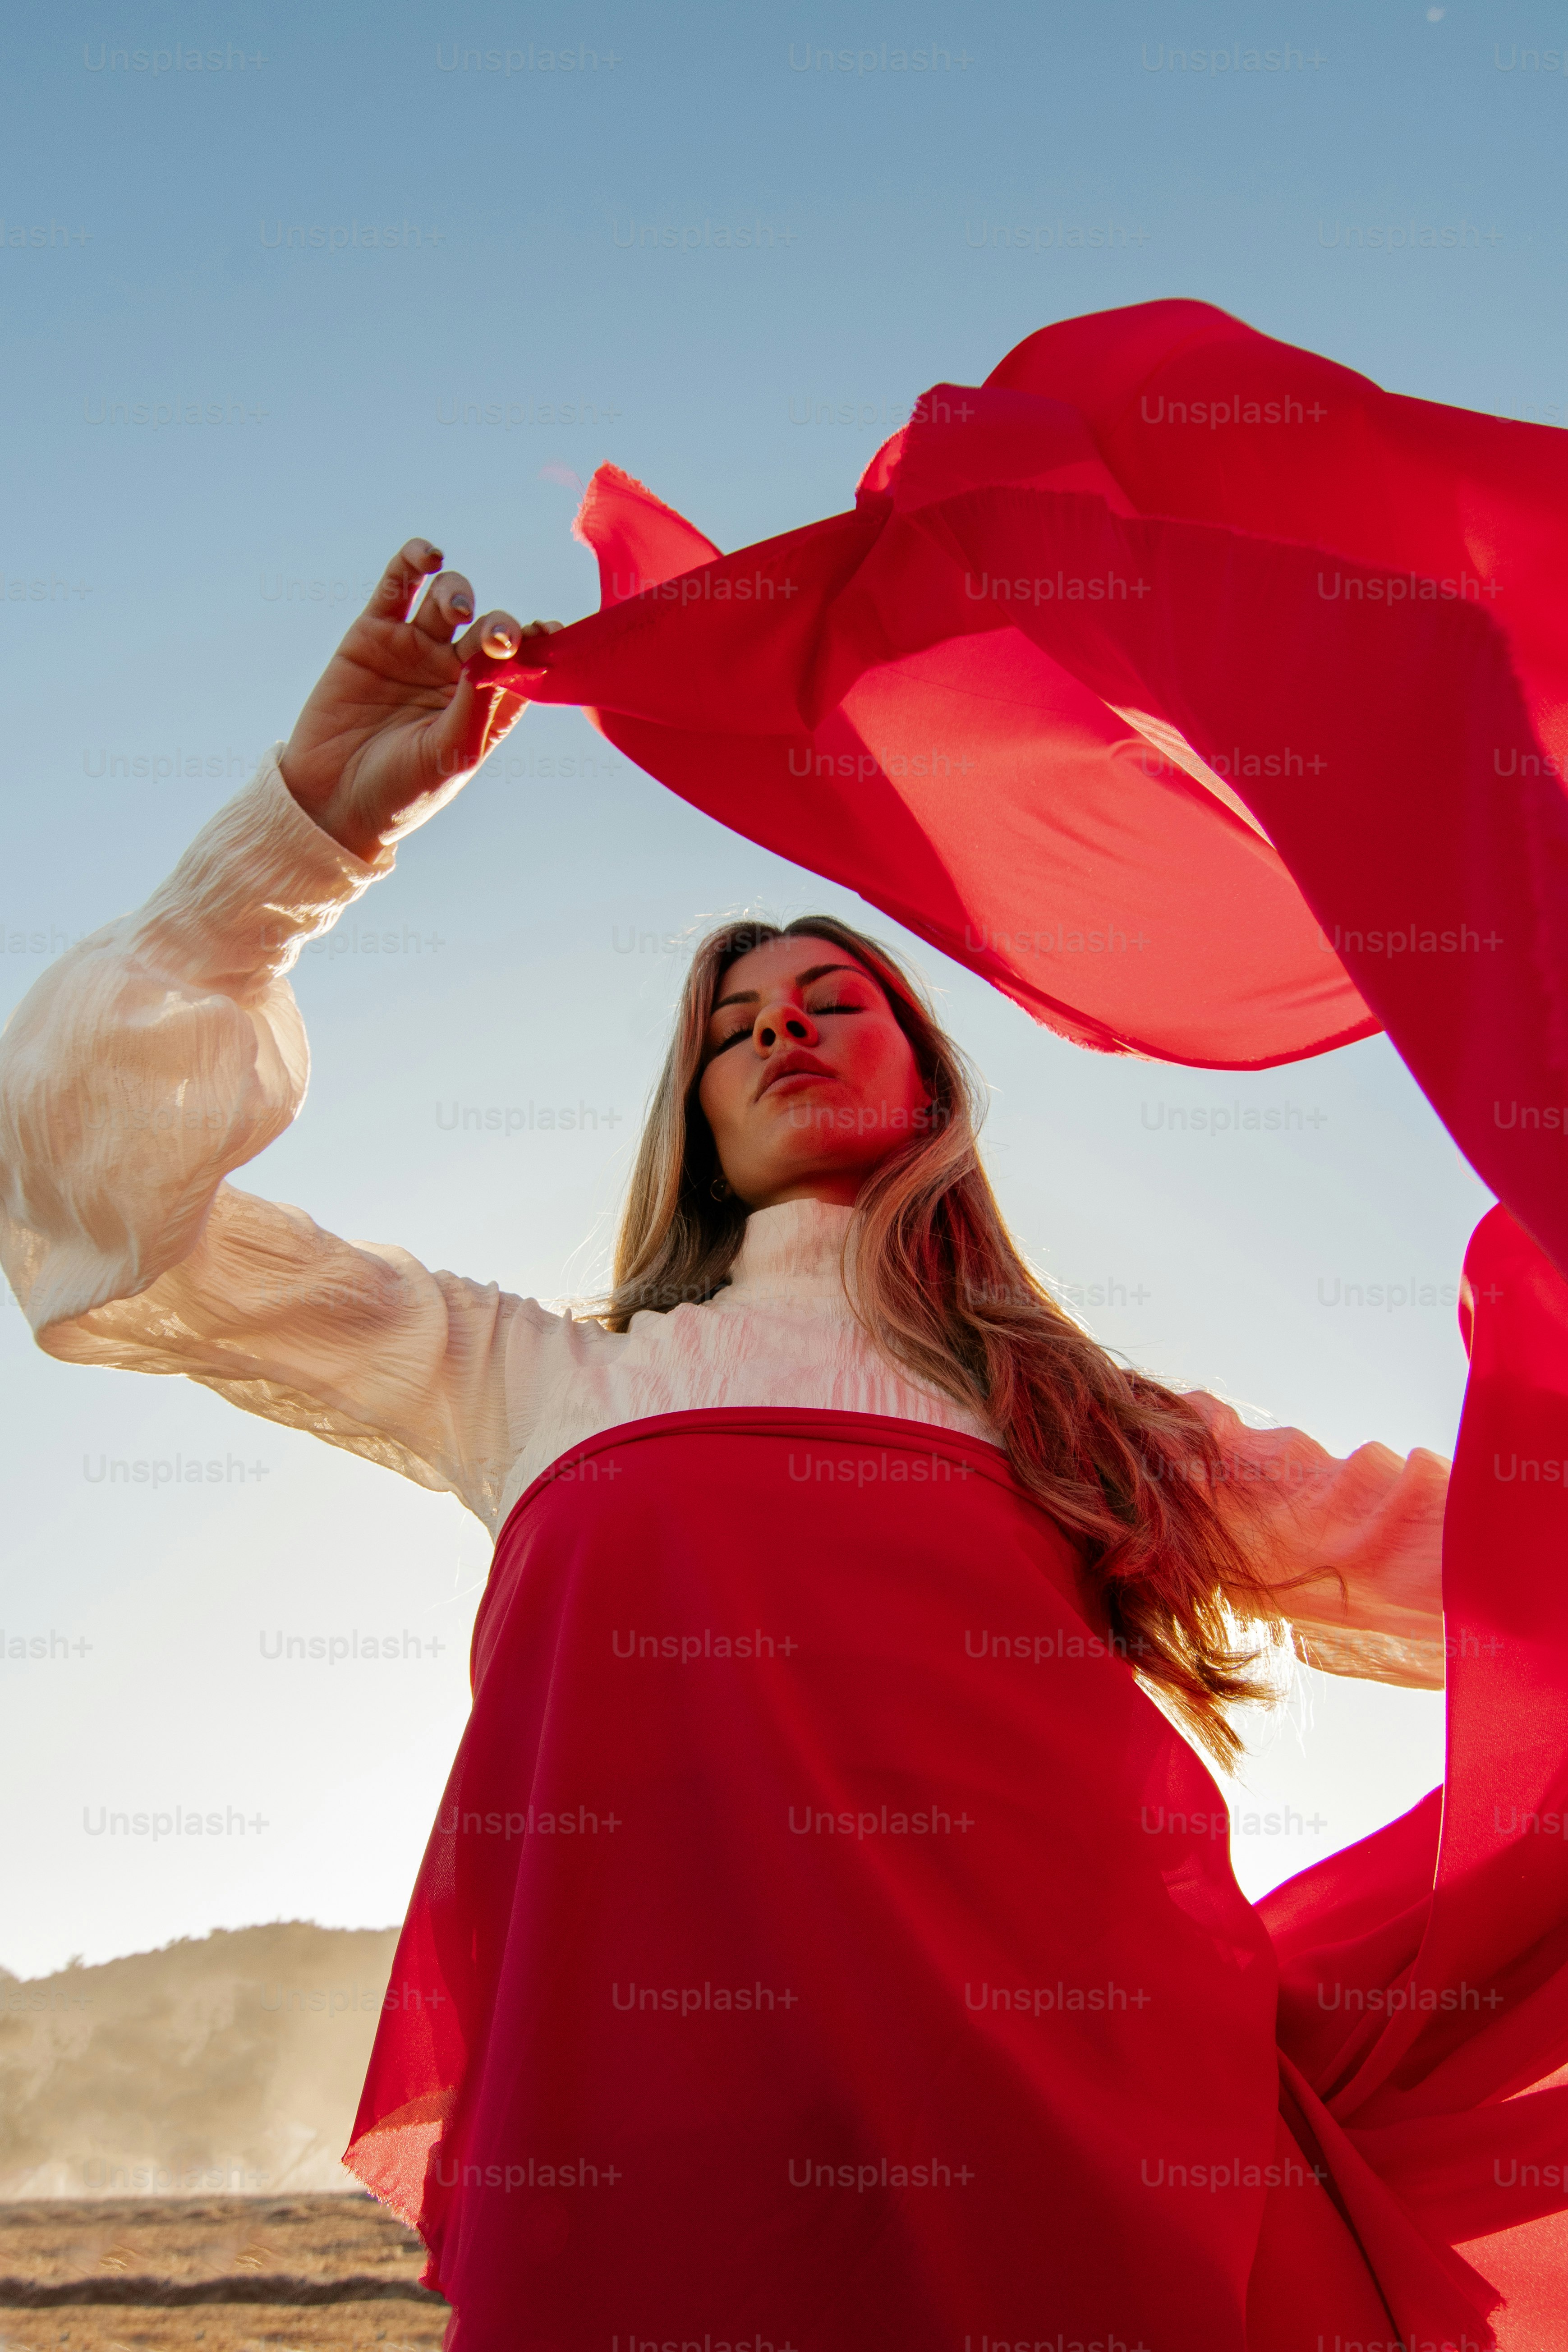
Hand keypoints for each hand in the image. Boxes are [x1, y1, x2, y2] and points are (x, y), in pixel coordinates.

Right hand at [279, 538, 562, 861]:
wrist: (332, 800)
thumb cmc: (402, 789)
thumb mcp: (451, 753)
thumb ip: (480, 703)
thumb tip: (505, 653)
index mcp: (486, 705)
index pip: (523, 661)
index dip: (537, 642)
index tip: (547, 634)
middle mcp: (455, 672)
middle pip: (488, 628)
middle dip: (499, 626)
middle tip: (498, 638)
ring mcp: (415, 650)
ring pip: (448, 600)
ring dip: (458, 594)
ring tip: (456, 610)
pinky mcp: (374, 633)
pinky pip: (397, 586)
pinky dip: (413, 563)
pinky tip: (429, 555)